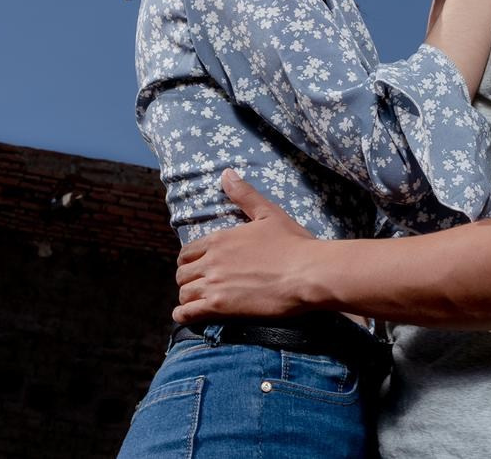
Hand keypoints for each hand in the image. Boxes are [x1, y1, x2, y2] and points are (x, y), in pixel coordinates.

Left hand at [172, 170, 319, 322]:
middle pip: (182, 273)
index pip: (187, 252)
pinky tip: (188, 316)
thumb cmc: (293, 243)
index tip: (199, 267)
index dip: (190, 261)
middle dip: (188, 279)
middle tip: (200, 285)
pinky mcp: (220, 307)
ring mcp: (214, 284)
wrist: (309, 273)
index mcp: (220, 238)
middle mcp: (211, 260)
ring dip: (188, 298)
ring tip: (197, 302)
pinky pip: (188, 313)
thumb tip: (226, 173)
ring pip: (183, 293)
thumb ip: (244, 195)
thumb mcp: (269, 213)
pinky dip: (184, 315)